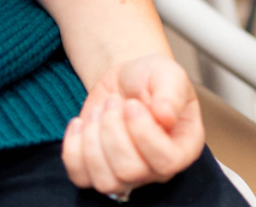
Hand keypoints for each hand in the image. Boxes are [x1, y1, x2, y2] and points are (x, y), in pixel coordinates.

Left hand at [63, 54, 205, 195]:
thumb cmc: (150, 78)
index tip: (133, 105)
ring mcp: (126, 175)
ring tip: (100, 111)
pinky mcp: (97, 171)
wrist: (123, 80)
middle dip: (114, 131)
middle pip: (131, 172)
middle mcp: (156, 169)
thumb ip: (171, 92)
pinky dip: (73, 148)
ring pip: (106, 182)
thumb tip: (166, 116)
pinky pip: (80, 177)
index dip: (145, 134)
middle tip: (114, 102)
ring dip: (94, 141)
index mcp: (183, 147)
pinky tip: (80, 123)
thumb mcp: (167, 73)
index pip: (167, 161)